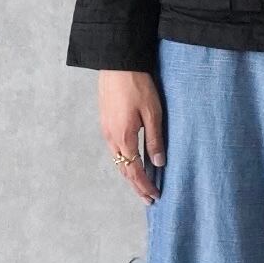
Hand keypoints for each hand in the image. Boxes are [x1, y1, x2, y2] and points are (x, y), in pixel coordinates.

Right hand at [97, 69, 165, 203]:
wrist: (117, 64)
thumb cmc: (137, 85)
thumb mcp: (152, 113)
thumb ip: (154, 139)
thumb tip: (158, 163)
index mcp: (124, 137)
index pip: (134, 171)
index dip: (144, 186)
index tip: (155, 196)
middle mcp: (112, 138)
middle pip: (123, 170)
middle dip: (136, 186)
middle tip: (148, 199)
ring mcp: (106, 131)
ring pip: (118, 161)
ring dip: (129, 175)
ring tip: (141, 185)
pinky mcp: (106, 123)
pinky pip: (115, 150)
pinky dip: (124, 162)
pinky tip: (131, 162)